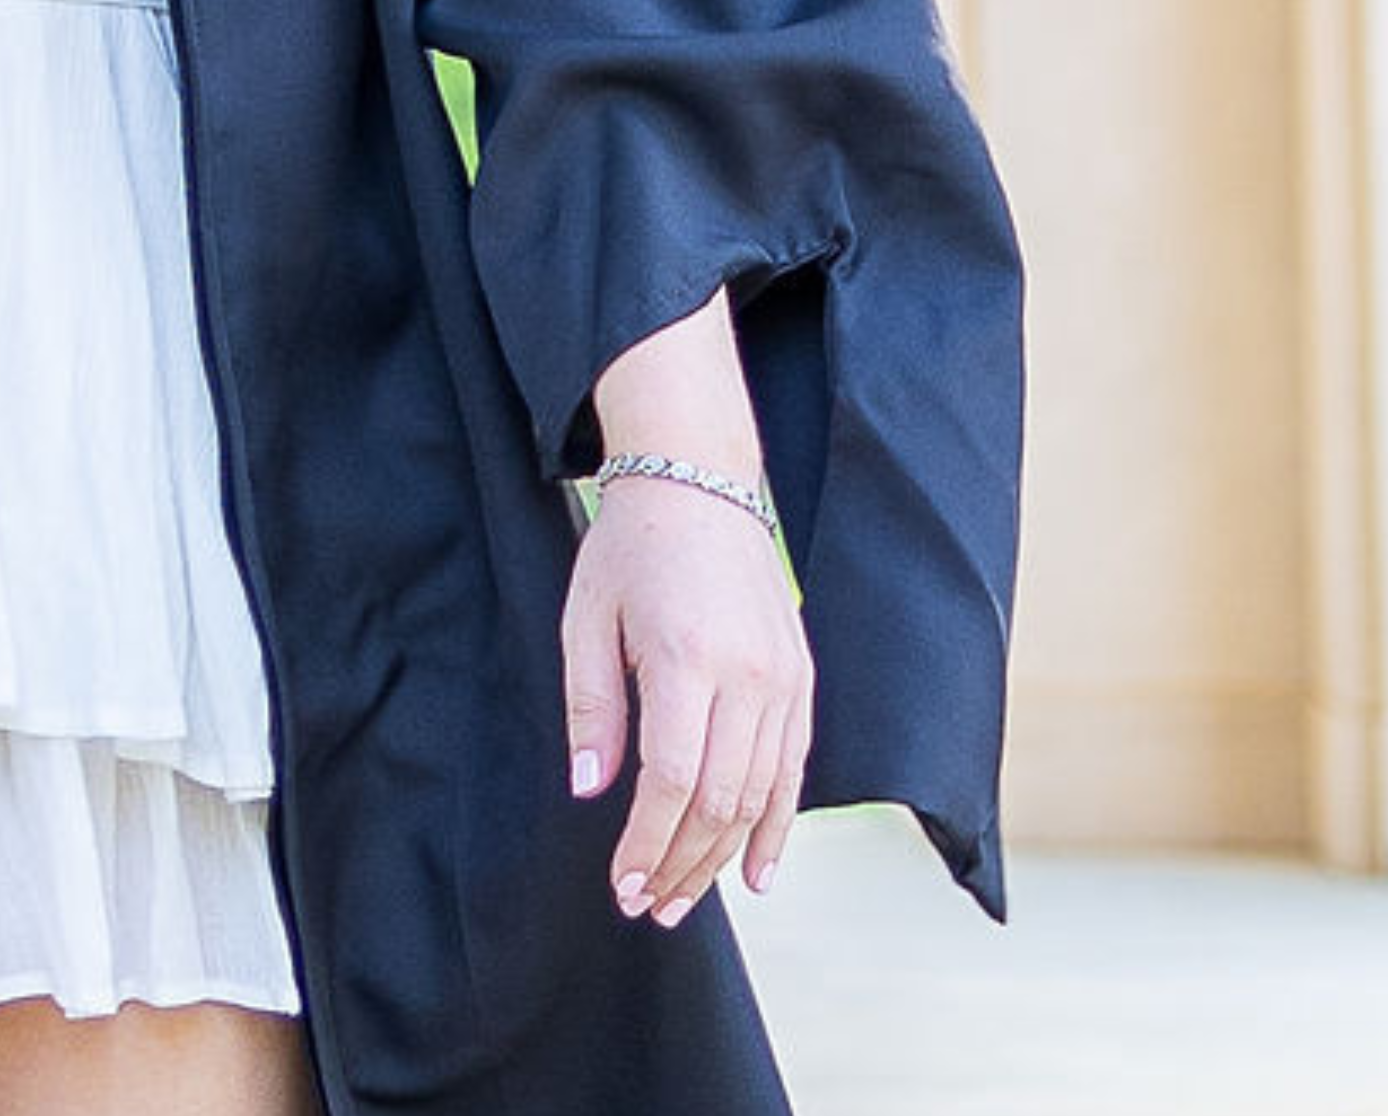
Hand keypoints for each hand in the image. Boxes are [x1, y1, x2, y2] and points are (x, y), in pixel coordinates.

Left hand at [561, 469, 808, 926]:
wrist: (700, 481)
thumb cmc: (631, 547)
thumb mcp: (586, 619)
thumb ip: (592, 709)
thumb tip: (590, 791)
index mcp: (686, 658)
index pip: (672, 781)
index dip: (647, 844)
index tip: (620, 884)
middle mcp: (746, 675)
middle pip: (720, 801)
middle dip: (681, 866)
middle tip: (647, 907)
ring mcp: (784, 679)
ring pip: (760, 795)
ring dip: (723, 858)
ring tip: (686, 899)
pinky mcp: (801, 679)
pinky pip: (794, 768)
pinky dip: (776, 825)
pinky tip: (755, 870)